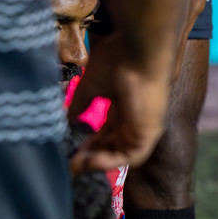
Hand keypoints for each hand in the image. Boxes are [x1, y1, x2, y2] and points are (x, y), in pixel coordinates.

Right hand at [69, 30, 171, 172]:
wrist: (138, 52)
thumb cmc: (118, 61)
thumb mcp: (92, 87)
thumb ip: (81, 104)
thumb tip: (67, 118)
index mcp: (125, 108)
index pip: (107, 133)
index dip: (90, 143)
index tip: (71, 150)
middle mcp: (136, 120)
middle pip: (113, 146)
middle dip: (91, 157)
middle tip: (70, 164)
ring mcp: (145, 128)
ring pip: (121, 154)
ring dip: (98, 162)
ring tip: (77, 166)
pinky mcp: (150, 133)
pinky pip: (130, 157)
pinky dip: (110, 162)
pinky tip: (90, 162)